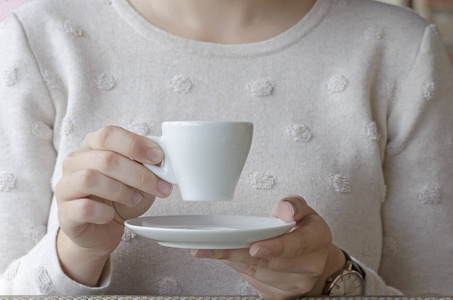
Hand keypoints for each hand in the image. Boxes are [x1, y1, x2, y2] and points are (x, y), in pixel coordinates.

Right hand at [55, 126, 172, 285]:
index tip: (159, 158)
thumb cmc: (120, 199)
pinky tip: (111, 214)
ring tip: (135, 199)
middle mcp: (75, 162)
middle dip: (139, 174)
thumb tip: (164, 162)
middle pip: (106, 160)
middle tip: (159, 187)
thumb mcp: (139, 179)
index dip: (136, 144)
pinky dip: (104, 212)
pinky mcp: (64, 212)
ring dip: (121, 191)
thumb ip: (147, 166)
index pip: (109, 134)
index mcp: (93, 145)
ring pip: (90, 179)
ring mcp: (65, 186)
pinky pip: (84, 208)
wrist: (102, 230)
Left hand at [191, 195, 345, 298]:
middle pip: (271, 263)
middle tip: (211, 246)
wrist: (313, 256)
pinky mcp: (280, 295)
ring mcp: (296, 284)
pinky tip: (223, 257)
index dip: (276, 247)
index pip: (297, 244)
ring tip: (208, 248)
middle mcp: (311, 265)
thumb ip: (293, 204)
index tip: (255, 247)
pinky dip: (236, 268)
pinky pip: (254, 282)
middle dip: (239, 254)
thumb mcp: (301, 209)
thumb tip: (287, 210)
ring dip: (232, 260)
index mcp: (318, 239)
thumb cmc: (302, 229)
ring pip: (258, 274)